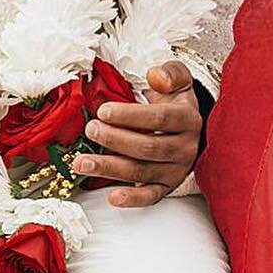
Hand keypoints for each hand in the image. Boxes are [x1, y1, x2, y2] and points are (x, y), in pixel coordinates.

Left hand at [70, 60, 203, 207]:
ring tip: (83, 162)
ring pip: (142, 171)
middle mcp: (185, 146)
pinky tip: (113, 196)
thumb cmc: (177, 102)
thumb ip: (170, 73)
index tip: (104, 111)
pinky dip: (132, 199)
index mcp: (188, 118)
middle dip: (115, 139)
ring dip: (110, 168)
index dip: (130, 115)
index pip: (159, 117)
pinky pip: (151, 196)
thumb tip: (155, 76)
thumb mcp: (180, 80)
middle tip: (91, 129)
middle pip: (148, 146)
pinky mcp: (167, 186)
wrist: (190, 127)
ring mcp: (176, 169)